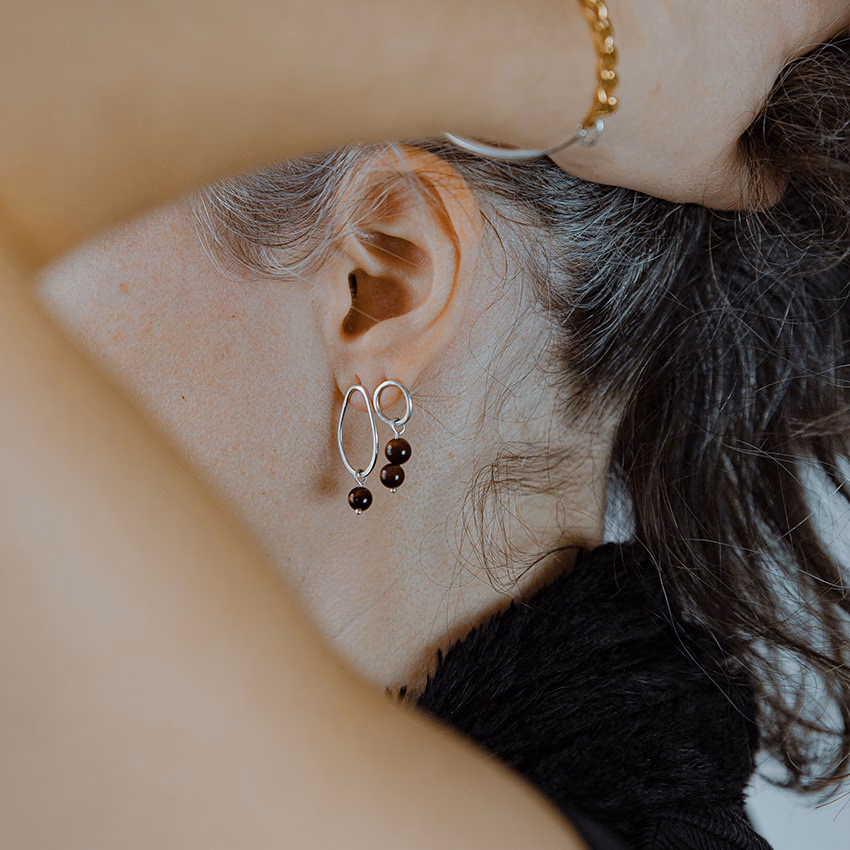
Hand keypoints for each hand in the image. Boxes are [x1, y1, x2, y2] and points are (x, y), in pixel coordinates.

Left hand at [545, 0, 849, 208]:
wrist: (549, 63)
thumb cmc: (636, 114)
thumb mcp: (698, 170)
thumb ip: (745, 182)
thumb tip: (769, 191)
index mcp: (780, 17)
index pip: (840, 15)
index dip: (837, 35)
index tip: (825, 56)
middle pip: (778, 7)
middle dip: (773, 33)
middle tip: (746, 80)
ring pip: (718, 8)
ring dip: (712, 29)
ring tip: (678, 72)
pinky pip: (670, 8)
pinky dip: (664, 24)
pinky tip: (640, 51)